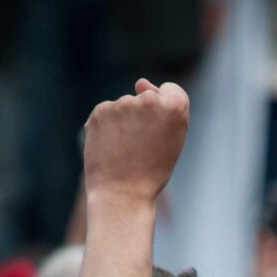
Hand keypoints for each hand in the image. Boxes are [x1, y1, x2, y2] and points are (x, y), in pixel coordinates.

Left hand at [83, 78, 189, 203]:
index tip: (161, 131)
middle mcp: (149, 100)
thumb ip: (165, 107)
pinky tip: (111, 146)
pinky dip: (108, 127)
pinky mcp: (100, 111)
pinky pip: (107, 113)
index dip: (166, 111)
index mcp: (175, 106)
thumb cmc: (153, 169)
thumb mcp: (173, 138)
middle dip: (144, 116)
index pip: (171, 90)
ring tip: (127, 149)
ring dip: (125, 122)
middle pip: (146, 98)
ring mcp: (123, 104)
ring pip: (125, 107)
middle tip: (143, 146)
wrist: (123, 193)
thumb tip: (139, 83)